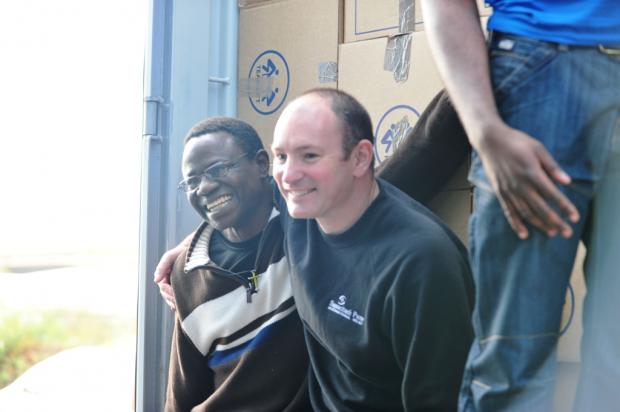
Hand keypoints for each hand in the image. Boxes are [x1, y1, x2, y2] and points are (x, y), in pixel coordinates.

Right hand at [153, 240, 188, 310]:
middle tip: (177, 304)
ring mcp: (174, 282)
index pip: (163, 286)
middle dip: (170, 298)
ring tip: (178, 306)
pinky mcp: (181, 285)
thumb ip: (162, 266)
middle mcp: (168, 278)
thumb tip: (156, 280)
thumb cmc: (182, 251)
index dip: (167, 292)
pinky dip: (176, 301)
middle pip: (165, 293)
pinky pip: (176, 295)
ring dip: (172, 302)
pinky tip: (179, 306)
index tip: (174, 295)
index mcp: (164, 273)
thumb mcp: (170, 257)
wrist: (194, 248)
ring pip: (170, 295)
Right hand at [475, 123, 579, 238]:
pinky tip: (524, 234)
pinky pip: (509, 212)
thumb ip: (552, 166)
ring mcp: (509, 191)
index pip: (552, 194)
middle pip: (541, 208)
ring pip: (526, 213)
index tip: (575, 217)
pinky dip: (516, 224)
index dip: (565, 207)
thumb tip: (567, 182)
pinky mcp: (500, 193)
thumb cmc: (516, 142)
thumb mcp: (538, 149)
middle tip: (567, 233)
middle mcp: (520, 185)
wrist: (490, 141)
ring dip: (540, 225)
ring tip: (552, 233)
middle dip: (555, 222)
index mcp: (532, 173)